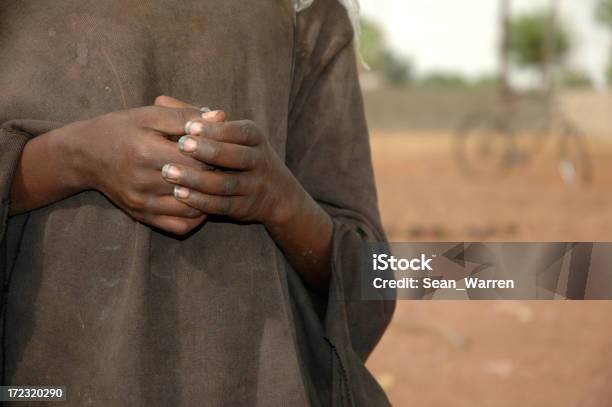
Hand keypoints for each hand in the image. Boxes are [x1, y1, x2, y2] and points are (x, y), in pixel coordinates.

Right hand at [66, 101, 223, 233]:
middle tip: (227, 166)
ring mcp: (143, 203)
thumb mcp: (150, 115)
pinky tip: (201, 200)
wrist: (85, 155)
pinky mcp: (142, 216)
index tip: (224, 147)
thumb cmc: (121, 129)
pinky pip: (180, 226)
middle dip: (216, 176)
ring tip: (215, 183)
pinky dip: (196, 216)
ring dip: (209, 198)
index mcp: (147, 152)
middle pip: (197, 185)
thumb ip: (186, 116)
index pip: (198, 160)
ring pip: (192, 210)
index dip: (216, 154)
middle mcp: (144, 182)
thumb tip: (220, 116)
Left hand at [160, 120, 297, 227]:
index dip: (216, 130)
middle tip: (180, 146)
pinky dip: (201, 201)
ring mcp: (253, 186)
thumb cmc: (238, 152)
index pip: (240, 131)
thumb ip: (194, 116)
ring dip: (198, 179)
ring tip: (170, 173)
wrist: (274, 193)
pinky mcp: (244, 207)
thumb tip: (161, 100)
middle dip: (208, 151)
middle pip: (237, 157)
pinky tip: (180, 195)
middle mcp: (258, 161)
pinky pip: (222, 205)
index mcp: (254, 137)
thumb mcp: (227, 132)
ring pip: (226, 184)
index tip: (190, 126)